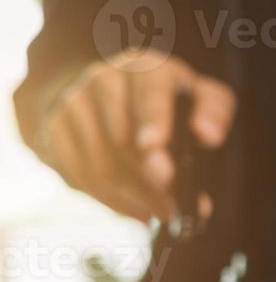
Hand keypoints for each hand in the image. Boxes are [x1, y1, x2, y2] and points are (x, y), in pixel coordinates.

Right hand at [32, 50, 233, 221]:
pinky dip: (114, 201)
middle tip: (172, 206)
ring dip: (135, 196)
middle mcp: (104, 79)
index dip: (153, 118)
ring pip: (102, 163)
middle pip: (122, 137)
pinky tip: (138, 211)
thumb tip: (208, 135)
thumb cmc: (169, 99)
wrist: (107, 92)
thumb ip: (214, 110)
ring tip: (163, 212)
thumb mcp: (199, 95)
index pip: (150, 90)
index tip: (156, 146)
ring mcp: (74, 104)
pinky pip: (82, 176)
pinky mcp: (55, 131)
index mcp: (146, 68)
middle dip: (148, 177)